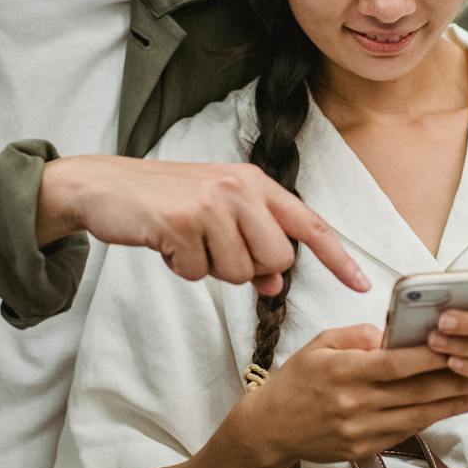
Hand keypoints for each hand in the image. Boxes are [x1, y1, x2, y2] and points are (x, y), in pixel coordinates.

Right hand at [37, 156, 368, 294]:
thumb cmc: (164, 202)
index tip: (362, 285)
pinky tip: (168, 243)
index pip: (308, 224)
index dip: (337, 258)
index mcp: (254, 182)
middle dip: (249, 269)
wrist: (105, 187)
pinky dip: (184, 268)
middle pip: (275, 259)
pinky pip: (201, 273)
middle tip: (213, 248)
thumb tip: (276, 281)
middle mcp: (240, 188)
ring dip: (212, 269)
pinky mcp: (184, 221)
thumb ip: (251, 242)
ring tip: (187, 241)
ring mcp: (213, 203)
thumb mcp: (216, 214)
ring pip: (240, 272)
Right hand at [234, 324, 467, 467]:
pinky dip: (429, 420)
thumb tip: (395, 334)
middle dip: (453, 381)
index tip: (457, 345)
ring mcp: (359, 431)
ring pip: (416, 417)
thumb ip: (359, 336)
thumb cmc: (298, 380)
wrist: (271, 428)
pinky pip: (404, 433)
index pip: (394, 364)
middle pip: (413, 393)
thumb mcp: (321, 344)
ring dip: (451, 404)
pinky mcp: (363, 450)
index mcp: (342, 371)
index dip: (429, 357)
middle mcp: (352, 404)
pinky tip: (449, 408)